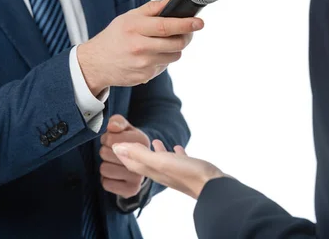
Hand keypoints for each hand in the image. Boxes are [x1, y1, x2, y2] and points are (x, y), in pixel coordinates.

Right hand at [77, 0, 203, 95]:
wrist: (96, 64)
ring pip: (174, 56)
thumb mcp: (128, 18)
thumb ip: (152, 8)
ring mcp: (143, 65)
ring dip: (175, 48)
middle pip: (176, 43)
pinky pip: (165, 66)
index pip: (166, 26)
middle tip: (188, 30)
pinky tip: (152, 55)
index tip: (199, 22)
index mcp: (134, 29)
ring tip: (165, 42)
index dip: (186, 24)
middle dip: (187, 36)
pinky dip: (164, 59)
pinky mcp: (145, 76)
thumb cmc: (114, 37)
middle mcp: (139, 48)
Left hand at [99, 115, 150, 198]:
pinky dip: (107, 179)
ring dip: (106, 165)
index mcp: (142, 140)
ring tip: (115, 162)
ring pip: (104, 169)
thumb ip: (117, 121)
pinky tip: (116, 174)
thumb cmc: (128, 142)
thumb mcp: (124, 128)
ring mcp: (138, 177)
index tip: (112, 139)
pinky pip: (106, 183)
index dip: (107, 138)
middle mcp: (143, 160)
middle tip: (114, 151)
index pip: (110, 139)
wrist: (140, 163)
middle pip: (104, 153)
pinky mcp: (132, 190)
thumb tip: (112, 127)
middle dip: (105, 150)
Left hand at [112, 139, 226, 199]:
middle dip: (135, 151)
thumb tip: (116, 148)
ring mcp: (176, 171)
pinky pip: (178, 160)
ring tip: (154, 141)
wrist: (214, 187)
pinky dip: (175, 153)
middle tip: (129, 141)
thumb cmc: (187, 173)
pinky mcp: (189, 169)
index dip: (121, 152)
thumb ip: (139, 154)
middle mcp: (163, 172)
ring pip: (161, 160)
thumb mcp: (160, 161)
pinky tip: (178, 148)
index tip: (113, 142)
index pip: (131, 162)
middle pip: (144, 161)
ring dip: (155, 151)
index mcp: (153, 170)